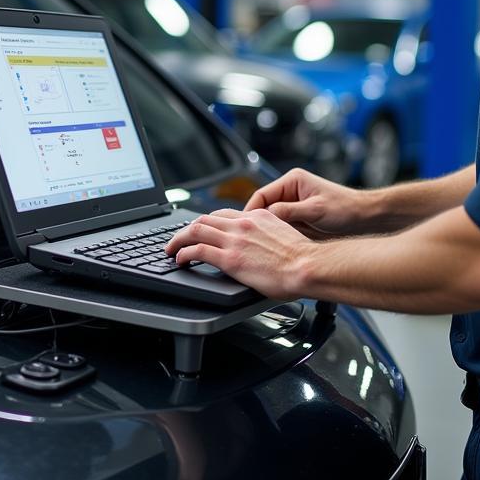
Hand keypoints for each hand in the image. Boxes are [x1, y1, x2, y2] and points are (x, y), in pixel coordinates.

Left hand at [165, 208, 314, 299]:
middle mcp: (243, 223)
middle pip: (205, 218)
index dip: (207, 222)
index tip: (200, 230)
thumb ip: (268, 235)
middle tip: (178, 239)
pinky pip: (197, 250)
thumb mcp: (285, 235)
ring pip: (195, 230)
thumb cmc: (303, 258)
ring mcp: (235, 240)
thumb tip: (264, 244)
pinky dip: (184, 253)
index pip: (223, 213)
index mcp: (257, 216)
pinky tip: (180, 259)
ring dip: (178, 239)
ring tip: (171, 249)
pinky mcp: (230, 258)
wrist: (308, 266)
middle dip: (187, 229)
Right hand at [244, 168, 373, 236]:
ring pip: (271, 218)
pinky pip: (282, 226)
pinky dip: (277, 235)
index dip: (250, 212)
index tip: (243, 227)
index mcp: (292, 180)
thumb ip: (289, 212)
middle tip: (248, 240)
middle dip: (256, 223)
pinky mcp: (299, 217)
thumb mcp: (315, 210)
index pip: (261, 195)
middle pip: (263, 207)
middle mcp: (291, 190)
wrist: (365, 218)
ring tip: (260, 245)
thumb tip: (266, 216)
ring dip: (267, 230)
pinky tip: (275, 246)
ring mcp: (295, 204)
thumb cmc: (345, 209)